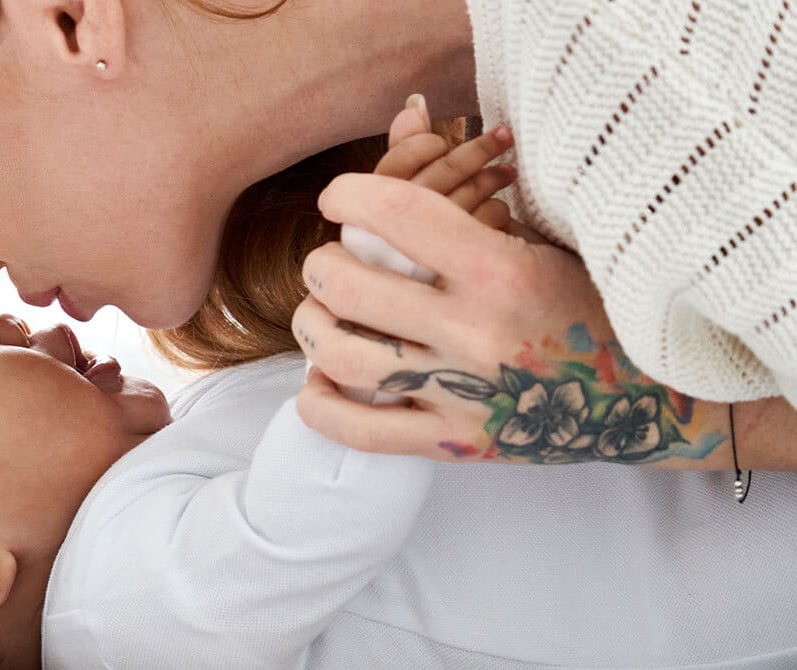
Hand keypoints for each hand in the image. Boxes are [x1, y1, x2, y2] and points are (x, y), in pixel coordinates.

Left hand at [294, 103, 722, 465]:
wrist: (652, 399)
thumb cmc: (594, 302)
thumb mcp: (545, 236)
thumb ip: (466, 190)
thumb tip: (405, 113)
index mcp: (501, 270)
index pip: (396, 212)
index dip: (347, 193)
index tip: (337, 196)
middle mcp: (475, 332)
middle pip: (348, 285)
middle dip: (322, 264)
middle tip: (329, 263)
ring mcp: (464, 393)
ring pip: (343, 357)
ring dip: (313, 328)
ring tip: (320, 315)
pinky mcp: (455, 444)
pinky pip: (362, 433)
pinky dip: (323, 407)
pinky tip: (321, 383)